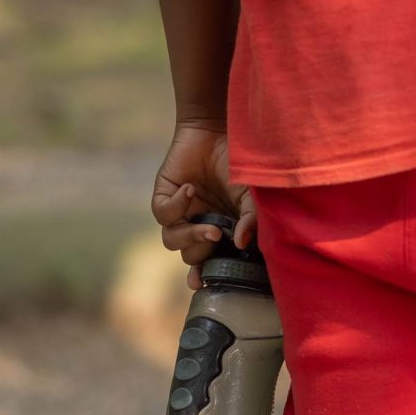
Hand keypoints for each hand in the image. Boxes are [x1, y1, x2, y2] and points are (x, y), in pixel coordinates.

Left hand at [152, 121, 257, 285]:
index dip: (205, 277)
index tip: (206, 285)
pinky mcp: (165, 195)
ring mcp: (180, 212)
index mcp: (220, 231)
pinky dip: (177, 204)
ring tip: (207, 225)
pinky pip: (163, 213)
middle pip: (190, 256)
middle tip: (217, 236)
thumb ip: (250, 220)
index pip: (208, 263)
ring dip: (189, 237)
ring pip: (171, 240)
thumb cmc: (242, 164)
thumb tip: (242, 243)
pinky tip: (191, 189)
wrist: (222, 128)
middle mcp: (198, 224)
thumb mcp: (252, 195)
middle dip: (201, 254)